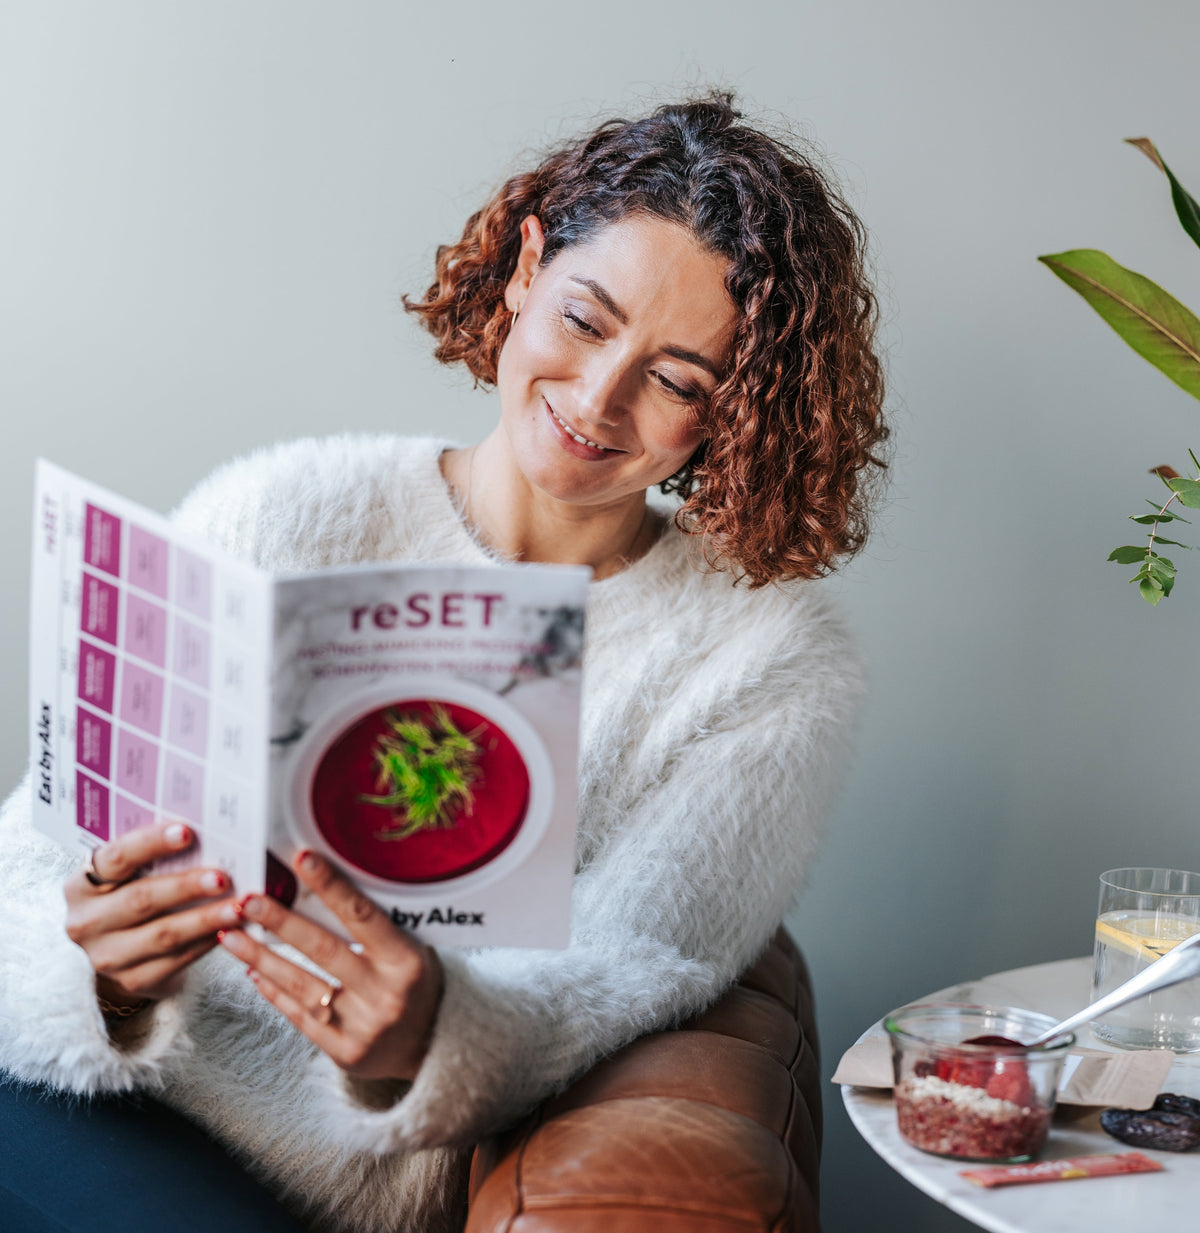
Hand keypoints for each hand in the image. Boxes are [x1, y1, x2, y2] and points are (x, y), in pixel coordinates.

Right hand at [65, 823, 243, 1007]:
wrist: (117, 950)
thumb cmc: (130, 895)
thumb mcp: (128, 875)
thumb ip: (153, 856)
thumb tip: (208, 831)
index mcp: (82, 885)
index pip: (116, 858)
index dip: (151, 843)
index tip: (187, 832)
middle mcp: (86, 922)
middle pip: (141, 899)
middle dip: (186, 886)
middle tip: (222, 877)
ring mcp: (107, 955)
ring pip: (163, 935)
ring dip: (205, 919)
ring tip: (238, 906)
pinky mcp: (133, 980)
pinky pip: (176, 960)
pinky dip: (206, 942)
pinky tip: (230, 930)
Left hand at [218, 850, 442, 1081]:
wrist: (433, 1046)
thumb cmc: (418, 985)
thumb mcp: (414, 949)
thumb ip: (379, 926)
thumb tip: (329, 884)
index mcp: (407, 961)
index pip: (362, 916)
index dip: (331, 886)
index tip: (302, 858)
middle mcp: (386, 994)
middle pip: (323, 950)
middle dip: (280, 922)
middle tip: (247, 900)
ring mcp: (364, 1027)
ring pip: (302, 985)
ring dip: (261, 957)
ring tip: (231, 934)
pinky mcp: (345, 1053)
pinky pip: (300, 1017)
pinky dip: (274, 991)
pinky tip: (253, 970)